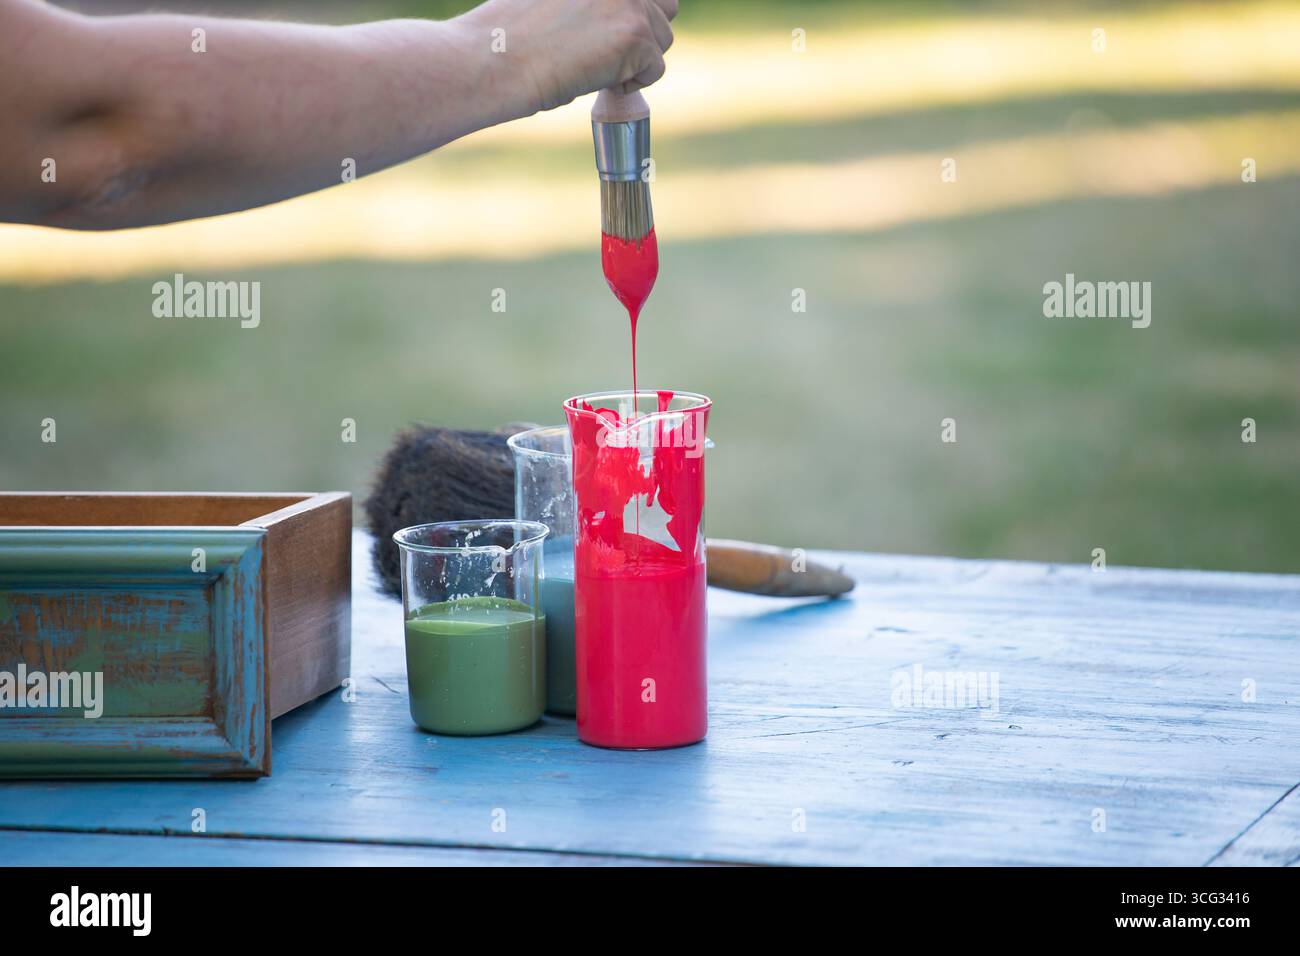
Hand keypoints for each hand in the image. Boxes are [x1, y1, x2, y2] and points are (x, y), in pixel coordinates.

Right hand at [461, 0, 677, 111]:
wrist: (497, 56)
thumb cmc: (514, 32)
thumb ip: (594, 0)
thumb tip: (618, 20)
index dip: (636, 11)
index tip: (614, 32)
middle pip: (665, 7)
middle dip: (643, 32)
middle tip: (607, 52)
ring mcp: (631, 1)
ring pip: (662, 39)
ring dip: (637, 59)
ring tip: (597, 66)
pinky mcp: (635, 36)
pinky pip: (656, 68)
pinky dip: (633, 83)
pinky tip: (600, 80)